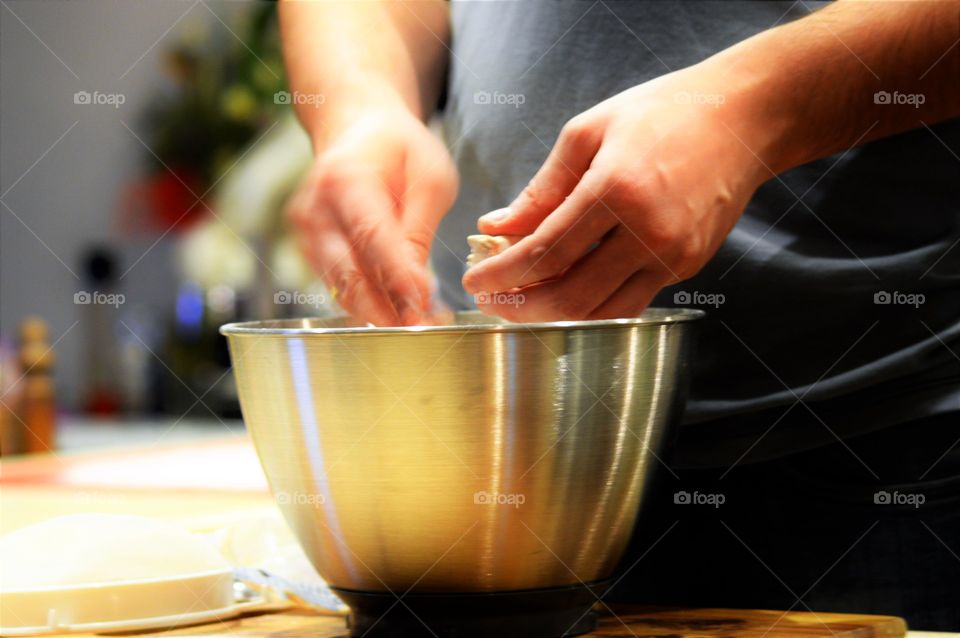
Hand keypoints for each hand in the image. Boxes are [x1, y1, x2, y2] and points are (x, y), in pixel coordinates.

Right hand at [288, 106, 457, 324]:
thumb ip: (420, 230)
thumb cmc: (401, 150)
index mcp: (345, 178)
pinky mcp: (308, 248)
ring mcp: (306, 230)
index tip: (421, 306)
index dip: (396, 276)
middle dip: (384, 307)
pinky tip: (397, 310)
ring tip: (415, 324)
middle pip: (346, 270)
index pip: (371, 236)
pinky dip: (367, 301)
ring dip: (377, 310)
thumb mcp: (430, 177)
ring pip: (340, 285)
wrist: (359, 130)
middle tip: (419, 329)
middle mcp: (315, 207)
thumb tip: (417, 287)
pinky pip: (337, 283)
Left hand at [461, 65, 775, 320]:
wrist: (743, 118)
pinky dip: (592, 305)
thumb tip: (495, 228)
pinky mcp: (687, 267)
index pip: (543, 252)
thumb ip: (540, 189)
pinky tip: (565, 291)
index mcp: (615, 189)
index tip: (473, 281)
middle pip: (569, 296)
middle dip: (520, 306)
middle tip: (491, 300)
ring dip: (553, 315)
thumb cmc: (662, 114)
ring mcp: (672, 255)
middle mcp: (646, 231)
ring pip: (601, 312)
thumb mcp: (588, 132)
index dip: (501, 274)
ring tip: (522, 301)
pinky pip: (630, 302)